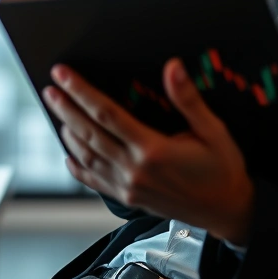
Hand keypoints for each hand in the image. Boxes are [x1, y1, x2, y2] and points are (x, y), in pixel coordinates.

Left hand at [43, 58, 254, 245]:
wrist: (227, 211)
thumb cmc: (222, 169)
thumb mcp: (213, 130)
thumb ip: (188, 99)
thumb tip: (172, 67)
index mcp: (153, 149)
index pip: (107, 114)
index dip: (82, 92)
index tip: (64, 75)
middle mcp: (135, 170)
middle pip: (90, 134)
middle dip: (67, 109)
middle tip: (50, 90)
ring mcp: (129, 187)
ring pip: (88, 157)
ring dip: (69, 134)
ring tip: (58, 113)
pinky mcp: (129, 199)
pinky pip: (96, 182)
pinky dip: (79, 169)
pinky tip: (69, 156)